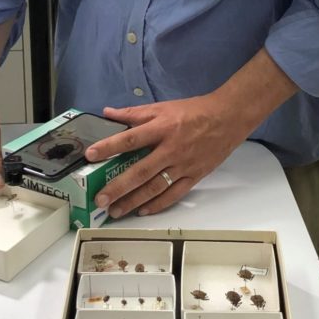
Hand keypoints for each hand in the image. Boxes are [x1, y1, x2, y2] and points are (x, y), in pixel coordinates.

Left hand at [85, 94, 254, 217]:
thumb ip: (134, 112)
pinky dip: (158, 205)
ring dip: (134, 201)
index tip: (90, 155)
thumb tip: (108, 112)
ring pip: (155, 188)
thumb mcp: (164, 106)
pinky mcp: (195, 176)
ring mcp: (184, 165)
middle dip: (118, 187)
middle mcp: (171, 149)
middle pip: (141, 171)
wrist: (228, 118)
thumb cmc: (194, 111)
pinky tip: (143, 211)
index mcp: (162, 127)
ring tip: (115, 211)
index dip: (110, 146)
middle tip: (100, 199)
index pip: (131, 138)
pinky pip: (174, 195)